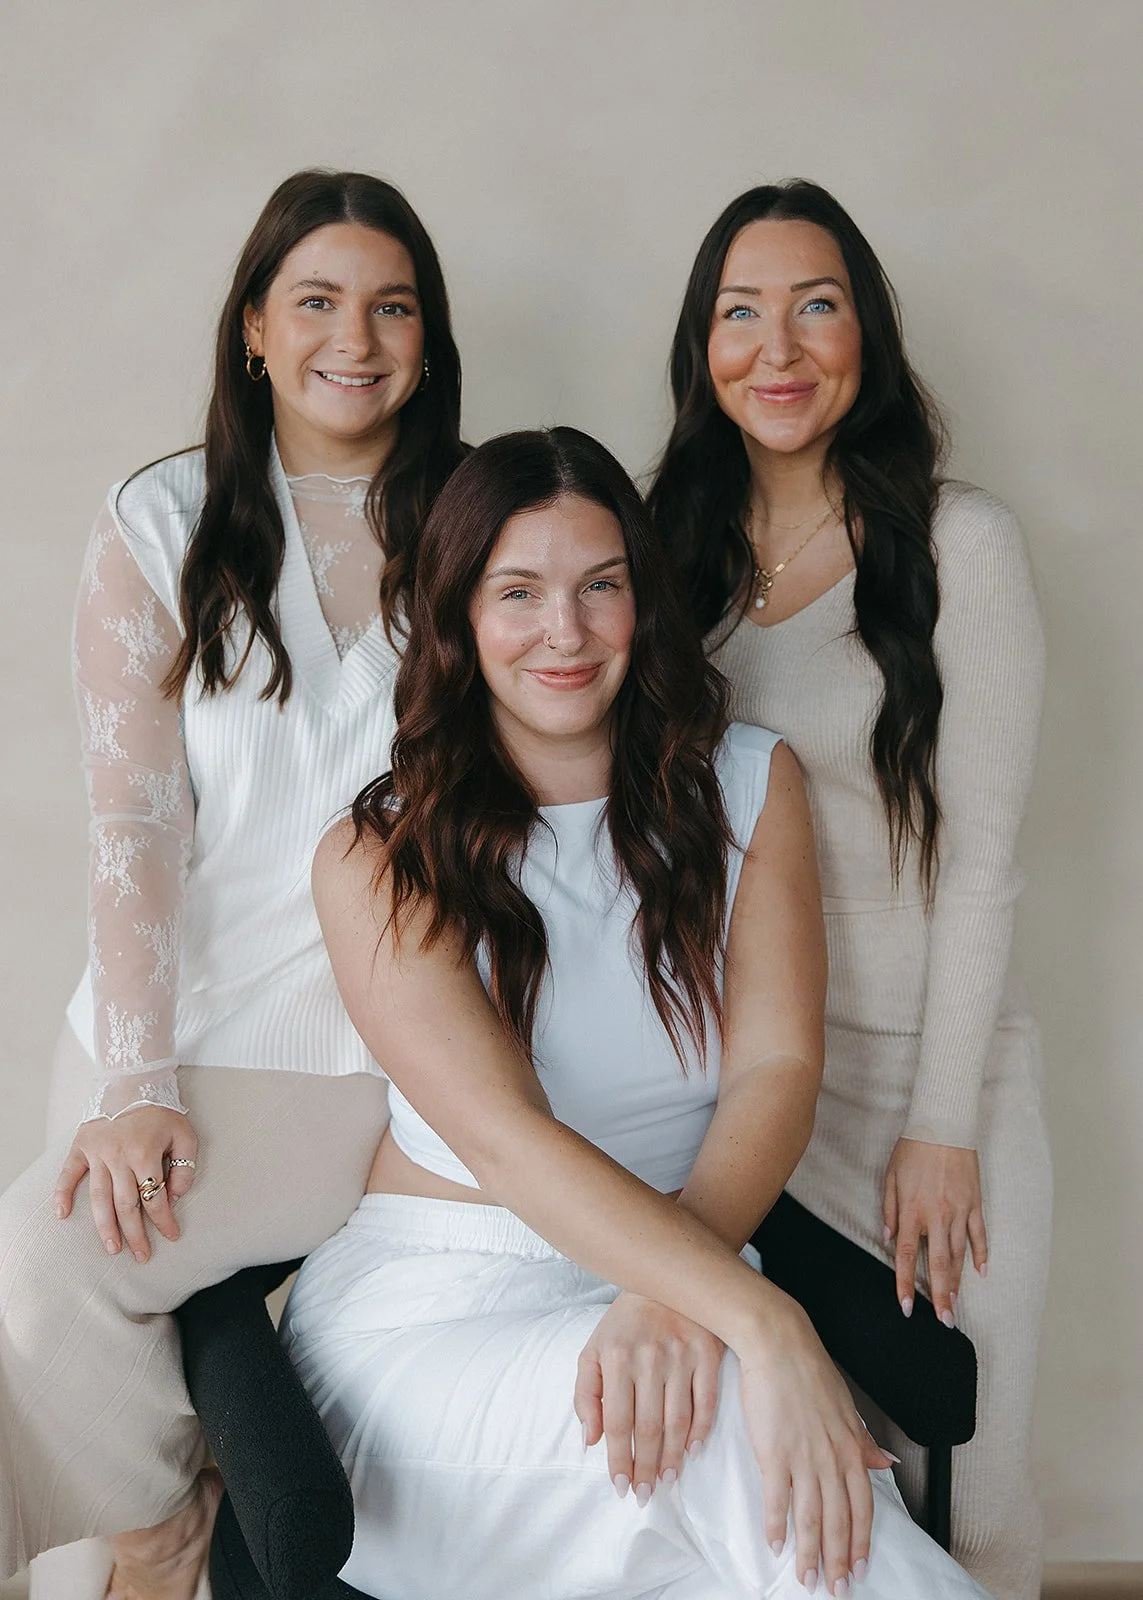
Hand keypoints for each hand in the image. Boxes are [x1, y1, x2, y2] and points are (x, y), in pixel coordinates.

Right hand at [54, 1107, 198, 1262]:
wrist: (134, 1080)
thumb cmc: (162, 1111)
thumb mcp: (185, 1134)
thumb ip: (185, 1167)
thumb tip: (175, 1197)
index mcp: (146, 1154)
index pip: (155, 1198)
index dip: (164, 1220)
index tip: (172, 1236)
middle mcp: (119, 1156)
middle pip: (126, 1205)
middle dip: (136, 1234)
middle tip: (142, 1256)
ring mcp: (97, 1152)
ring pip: (100, 1198)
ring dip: (105, 1226)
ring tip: (112, 1248)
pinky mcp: (81, 1146)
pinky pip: (68, 1174)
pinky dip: (63, 1194)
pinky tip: (61, 1215)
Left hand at [574, 1292, 722, 1504]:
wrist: (665, 1282)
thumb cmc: (624, 1325)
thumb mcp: (593, 1350)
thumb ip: (586, 1394)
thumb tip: (590, 1441)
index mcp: (616, 1358)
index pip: (618, 1422)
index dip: (619, 1459)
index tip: (620, 1486)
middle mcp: (650, 1358)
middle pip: (649, 1427)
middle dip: (646, 1467)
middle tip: (645, 1494)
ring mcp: (682, 1355)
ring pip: (679, 1421)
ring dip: (673, 1457)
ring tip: (667, 1480)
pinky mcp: (708, 1353)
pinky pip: (707, 1402)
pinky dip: (701, 1431)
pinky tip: (692, 1451)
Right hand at [740, 1298, 892, 1593]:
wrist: (778, 1342)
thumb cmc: (808, 1369)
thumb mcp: (845, 1406)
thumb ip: (862, 1440)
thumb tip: (886, 1464)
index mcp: (850, 1446)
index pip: (863, 1506)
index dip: (861, 1541)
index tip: (858, 1567)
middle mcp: (831, 1456)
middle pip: (839, 1520)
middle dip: (839, 1559)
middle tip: (836, 1588)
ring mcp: (803, 1455)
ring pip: (811, 1516)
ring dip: (811, 1552)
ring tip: (807, 1578)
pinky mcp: (774, 1450)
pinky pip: (778, 1497)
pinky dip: (777, 1524)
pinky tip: (775, 1542)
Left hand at [882, 1137, 987, 1325]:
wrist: (943, 1125)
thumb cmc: (913, 1149)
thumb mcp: (891, 1176)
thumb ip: (890, 1210)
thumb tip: (889, 1239)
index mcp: (913, 1210)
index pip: (908, 1255)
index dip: (906, 1283)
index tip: (907, 1307)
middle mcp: (938, 1215)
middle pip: (940, 1264)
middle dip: (941, 1295)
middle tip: (944, 1320)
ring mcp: (960, 1211)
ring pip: (960, 1254)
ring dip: (958, 1281)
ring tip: (955, 1303)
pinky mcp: (975, 1203)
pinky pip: (980, 1235)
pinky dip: (981, 1255)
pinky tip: (981, 1272)